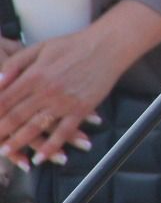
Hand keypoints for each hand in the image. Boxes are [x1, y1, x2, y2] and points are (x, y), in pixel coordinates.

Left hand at [0, 31, 114, 167]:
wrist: (108, 45)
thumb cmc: (74, 44)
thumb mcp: (40, 47)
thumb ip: (16, 63)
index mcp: (34, 75)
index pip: (5, 99)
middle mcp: (47, 91)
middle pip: (16, 116)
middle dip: (0, 131)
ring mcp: (64, 102)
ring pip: (36, 127)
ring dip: (18, 142)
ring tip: (6, 152)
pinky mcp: (81, 109)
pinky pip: (63, 132)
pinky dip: (51, 147)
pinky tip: (40, 158)